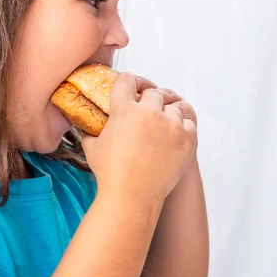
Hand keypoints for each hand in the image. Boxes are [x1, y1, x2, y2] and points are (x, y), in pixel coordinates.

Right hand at [81, 73, 197, 204]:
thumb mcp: (92, 147)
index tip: (131, 87)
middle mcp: (149, 113)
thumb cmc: (109, 173)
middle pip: (153, 92)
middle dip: (149, 99)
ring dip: (168, 112)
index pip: (127, 80)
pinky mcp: (186, 139)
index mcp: (124, 110)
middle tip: (147, 108)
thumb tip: (86, 125)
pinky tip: (176, 131)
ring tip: (164, 121)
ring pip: (174, 106)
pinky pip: (189, 122)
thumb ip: (90, 131)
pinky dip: (183, 125)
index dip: (128, 81)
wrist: (132, 196)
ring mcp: (170, 125)